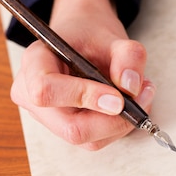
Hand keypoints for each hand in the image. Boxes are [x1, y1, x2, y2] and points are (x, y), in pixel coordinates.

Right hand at [10, 0, 154, 149]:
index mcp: (35, 62)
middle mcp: (32, 95)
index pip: (47, 90)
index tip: (118, 97)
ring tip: (141, 93)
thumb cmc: (89, 35)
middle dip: (114, 119)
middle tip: (143, 95)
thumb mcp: (112, 36)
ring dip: (123, 122)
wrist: (82, 39)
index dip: (84, 97)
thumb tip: (131, 86)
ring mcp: (48, 117)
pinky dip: (120, 125)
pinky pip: (97, 139)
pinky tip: (131, 103)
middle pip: (71, 128)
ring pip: (89, 139)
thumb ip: (127, 56)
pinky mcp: (67, 128)